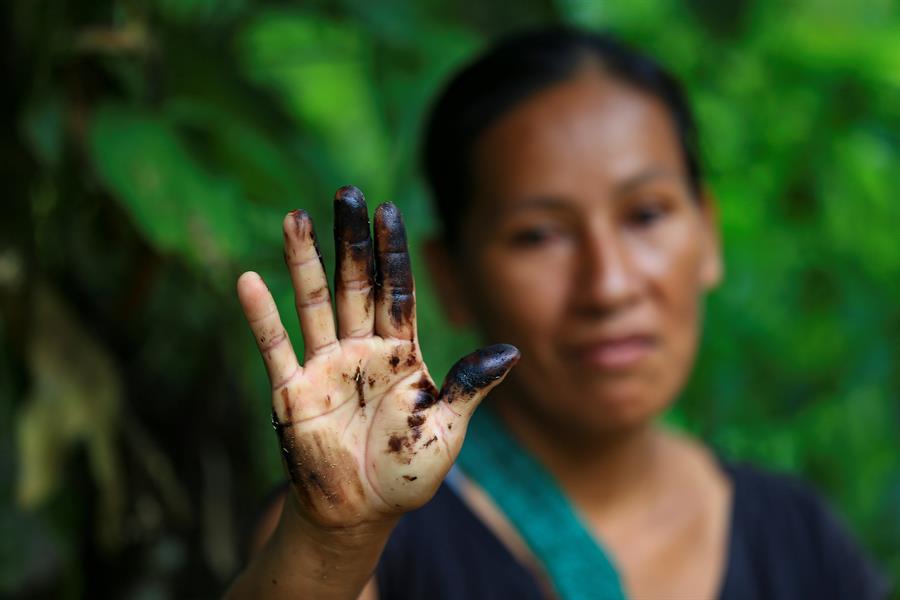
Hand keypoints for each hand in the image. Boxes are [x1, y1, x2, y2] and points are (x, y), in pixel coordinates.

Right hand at [236, 186, 518, 530]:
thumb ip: (470, 385)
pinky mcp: (293, 390)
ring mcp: (325, 366)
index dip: (393, 252)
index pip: (397, 291)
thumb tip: (511, 350)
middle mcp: (361, 350)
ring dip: (304, 262)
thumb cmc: (406, 473)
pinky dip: (262, 316)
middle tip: (346, 193)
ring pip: (314, 303)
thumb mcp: (447, 427)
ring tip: (297, 217)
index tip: (388, 210)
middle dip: (351, 241)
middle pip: (355, 284)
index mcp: (400, 353)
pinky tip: (250, 280)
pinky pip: (275, 348)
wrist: (361, 514)